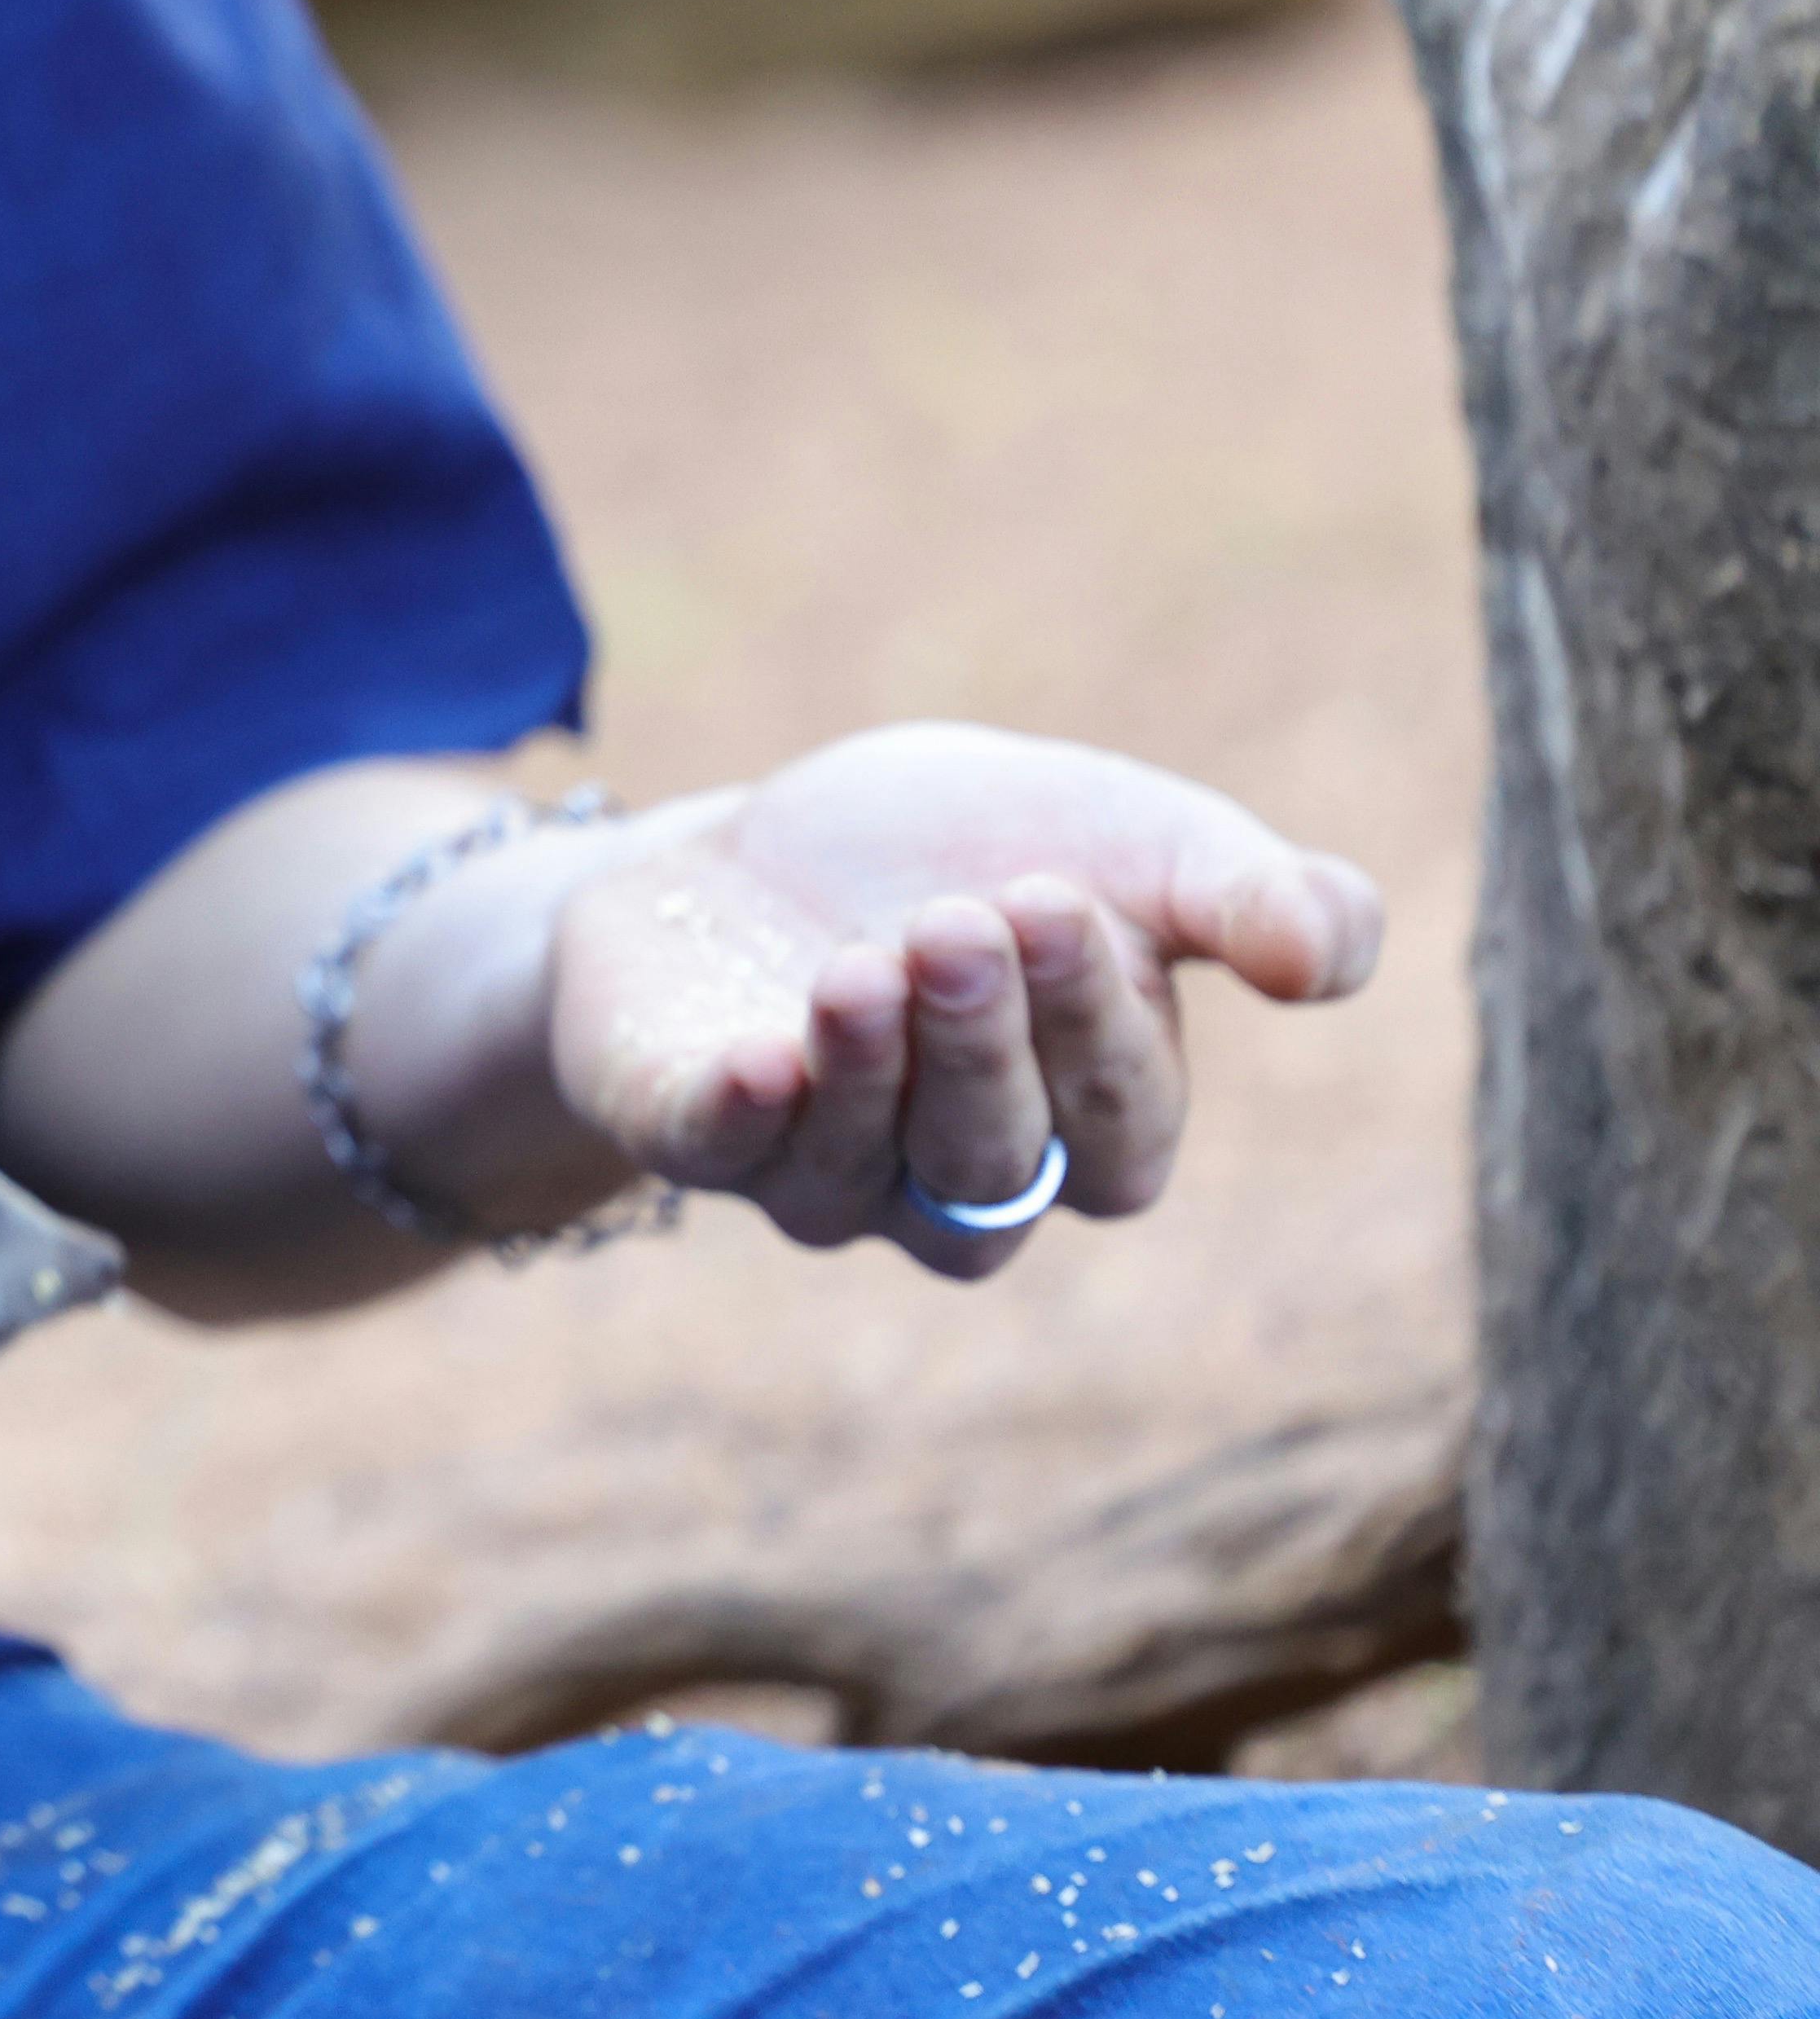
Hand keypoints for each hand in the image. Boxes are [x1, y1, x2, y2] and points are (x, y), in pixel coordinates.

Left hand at [545, 721, 1382, 1275]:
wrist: (762, 836)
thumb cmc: (971, 852)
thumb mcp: (1125, 840)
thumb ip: (1244, 897)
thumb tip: (1331, 960)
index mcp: (1087, 1124)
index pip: (1116, 1122)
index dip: (1096, 1024)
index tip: (1058, 900)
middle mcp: (958, 1182)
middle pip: (996, 1160)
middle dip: (984, 1043)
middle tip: (965, 919)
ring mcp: (817, 1170)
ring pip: (862, 1173)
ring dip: (867, 1069)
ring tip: (861, 964)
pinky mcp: (688, 1125)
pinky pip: (714, 1156)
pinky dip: (737, 1116)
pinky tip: (754, 1061)